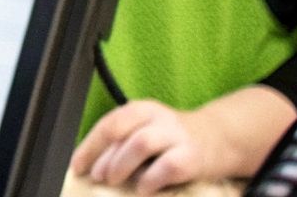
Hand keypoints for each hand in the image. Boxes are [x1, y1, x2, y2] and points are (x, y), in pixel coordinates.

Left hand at [72, 100, 213, 193]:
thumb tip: (91, 163)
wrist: (219, 138)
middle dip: (103, 156)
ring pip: (141, 143)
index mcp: (141, 109)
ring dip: (122, 164)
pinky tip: (144, 188)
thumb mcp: (146, 130)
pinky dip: (151, 179)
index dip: (89, 146)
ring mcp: (176, 135)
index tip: (77, 166)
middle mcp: (158, 117)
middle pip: (120, 130)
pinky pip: (168, 166)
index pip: (108, 124)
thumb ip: (122, 141)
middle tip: (97, 176)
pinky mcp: (193, 156)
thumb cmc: (172, 139)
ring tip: (115, 181)